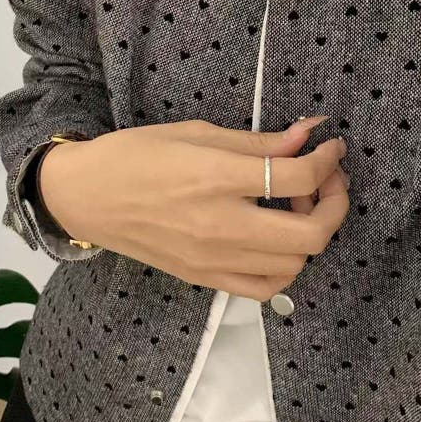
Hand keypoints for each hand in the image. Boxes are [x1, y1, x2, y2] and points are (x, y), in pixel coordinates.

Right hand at [39, 118, 349, 299]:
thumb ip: (258, 141)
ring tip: (293, 207)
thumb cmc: (135, 155)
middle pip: (310, 234)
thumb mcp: (196, 133)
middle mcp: (220, 225)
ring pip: (295, 265)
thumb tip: (307, 135)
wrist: (86, 196)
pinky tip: (274, 240)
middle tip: (326, 180)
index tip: (330, 149)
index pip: (298, 176)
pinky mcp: (204, 279)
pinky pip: (264, 288)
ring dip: (309, 234)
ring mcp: (213, 259)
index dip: (328, 160)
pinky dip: (284, 266)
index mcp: (216, 177)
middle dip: (335, 203)